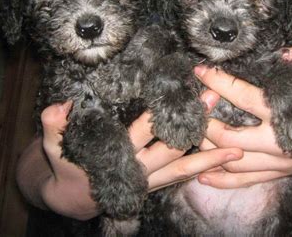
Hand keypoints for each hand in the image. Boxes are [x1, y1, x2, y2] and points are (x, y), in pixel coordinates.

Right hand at [16, 93, 242, 220]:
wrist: (75, 197)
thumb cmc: (67, 165)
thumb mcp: (54, 146)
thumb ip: (55, 126)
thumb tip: (59, 106)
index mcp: (118, 155)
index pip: (142, 132)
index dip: (161, 114)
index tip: (180, 93)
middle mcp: (140, 169)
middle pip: (172, 147)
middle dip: (195, 126)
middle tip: (214, 101)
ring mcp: (151, 180)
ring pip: (184, 168)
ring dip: (210, 157)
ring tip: (237, 150)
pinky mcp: (157, 184)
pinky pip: (183, 177)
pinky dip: (203, 169)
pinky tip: (223, 163)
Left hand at [194, 43, 291, 187]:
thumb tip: (284, 51)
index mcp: (286, 115)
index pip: (242, 97)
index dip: (218, 82)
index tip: (201, 71)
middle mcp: (277, 144)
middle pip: (228, 137)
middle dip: (205, 121)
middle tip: (194, 105)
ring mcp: (278, 163)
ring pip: (233, 163)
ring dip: (208, 151)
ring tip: (191, 136)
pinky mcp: (281, 173)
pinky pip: (247, 182)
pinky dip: (224, 181)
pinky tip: (203, 176)